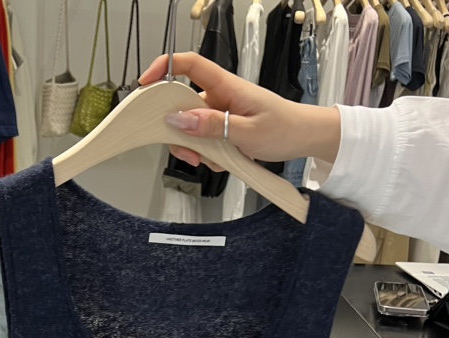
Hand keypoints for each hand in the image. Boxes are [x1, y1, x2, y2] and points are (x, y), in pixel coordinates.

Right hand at [139, 53, 341, 167]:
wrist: (303, 138)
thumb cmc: (284, 128)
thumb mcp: (246, 132)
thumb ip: (211, 126)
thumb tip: (178, 120)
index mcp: (226, 85)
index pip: (188, 65)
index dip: (163, 68)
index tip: (145, 84)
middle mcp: (219, 95)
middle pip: (181, 106)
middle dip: (179, 133)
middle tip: (190, 154)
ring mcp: (219, 112)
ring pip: (191, 129)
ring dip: (195, 148)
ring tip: (212, 160)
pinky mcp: (222, 127)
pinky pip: (203, 140)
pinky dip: (208, 154)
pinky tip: (223, 160)